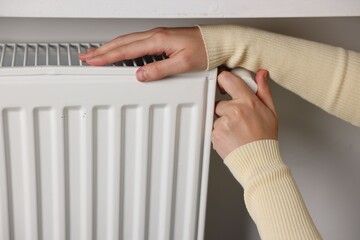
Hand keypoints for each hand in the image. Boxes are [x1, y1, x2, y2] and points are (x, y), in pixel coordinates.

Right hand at [78, 27, 206, 81]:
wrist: (217, 42)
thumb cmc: (204, 51)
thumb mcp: (183, 64)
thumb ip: (160, 70)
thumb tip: (140, 75)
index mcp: (158, 40)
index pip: (126, 49)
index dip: (107, 56)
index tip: (93, 60)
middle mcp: (155, 35)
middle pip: (122, 42)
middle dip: (102, 50)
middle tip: (86, 56)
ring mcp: (157, 36)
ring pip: (127, 41)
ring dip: (110, 47)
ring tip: (97, 54)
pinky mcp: (161, 39)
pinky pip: (136, 42)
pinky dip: (122, 47)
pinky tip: (119, 51)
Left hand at [212, 69, 277, 158]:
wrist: (259, 160)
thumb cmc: (265, 138)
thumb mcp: (271, 112)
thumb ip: (263, 91)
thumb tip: (260, 75)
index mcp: (247, 102)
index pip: (228, 79)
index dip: (224, 80)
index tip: (224, 84)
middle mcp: (234, 110)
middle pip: (220, 103)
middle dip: (226, 109)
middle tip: (239, 120)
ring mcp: (223, 123)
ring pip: (217, 118)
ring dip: (224, 123)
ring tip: (238, 132)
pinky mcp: (215, 134)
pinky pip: (214, 129)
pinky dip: (221, 133)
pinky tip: (232, 138)